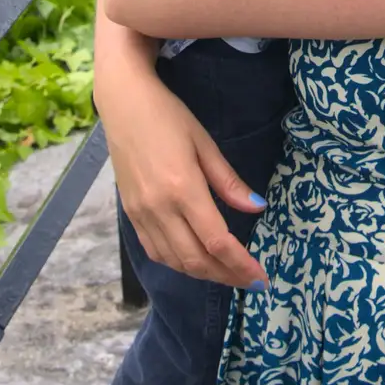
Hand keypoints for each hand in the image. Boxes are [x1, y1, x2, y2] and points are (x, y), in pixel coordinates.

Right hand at [96, 65, 267, 289]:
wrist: (123, 102)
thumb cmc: (168, 116)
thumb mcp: (205, 143)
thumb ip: (229, 182)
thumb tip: (257, 207)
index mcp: (183, 189)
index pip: (217, 241)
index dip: (241, 265)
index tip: (261, 278)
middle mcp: (159, 208)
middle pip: (196, 260)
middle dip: (226, 276)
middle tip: (249, 281)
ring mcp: (141, 213)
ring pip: (174, 261)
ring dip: (203, 273)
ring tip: (227, 273)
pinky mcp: (130, 213)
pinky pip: (155, 251)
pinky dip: (177, 263)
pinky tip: (194, 260)